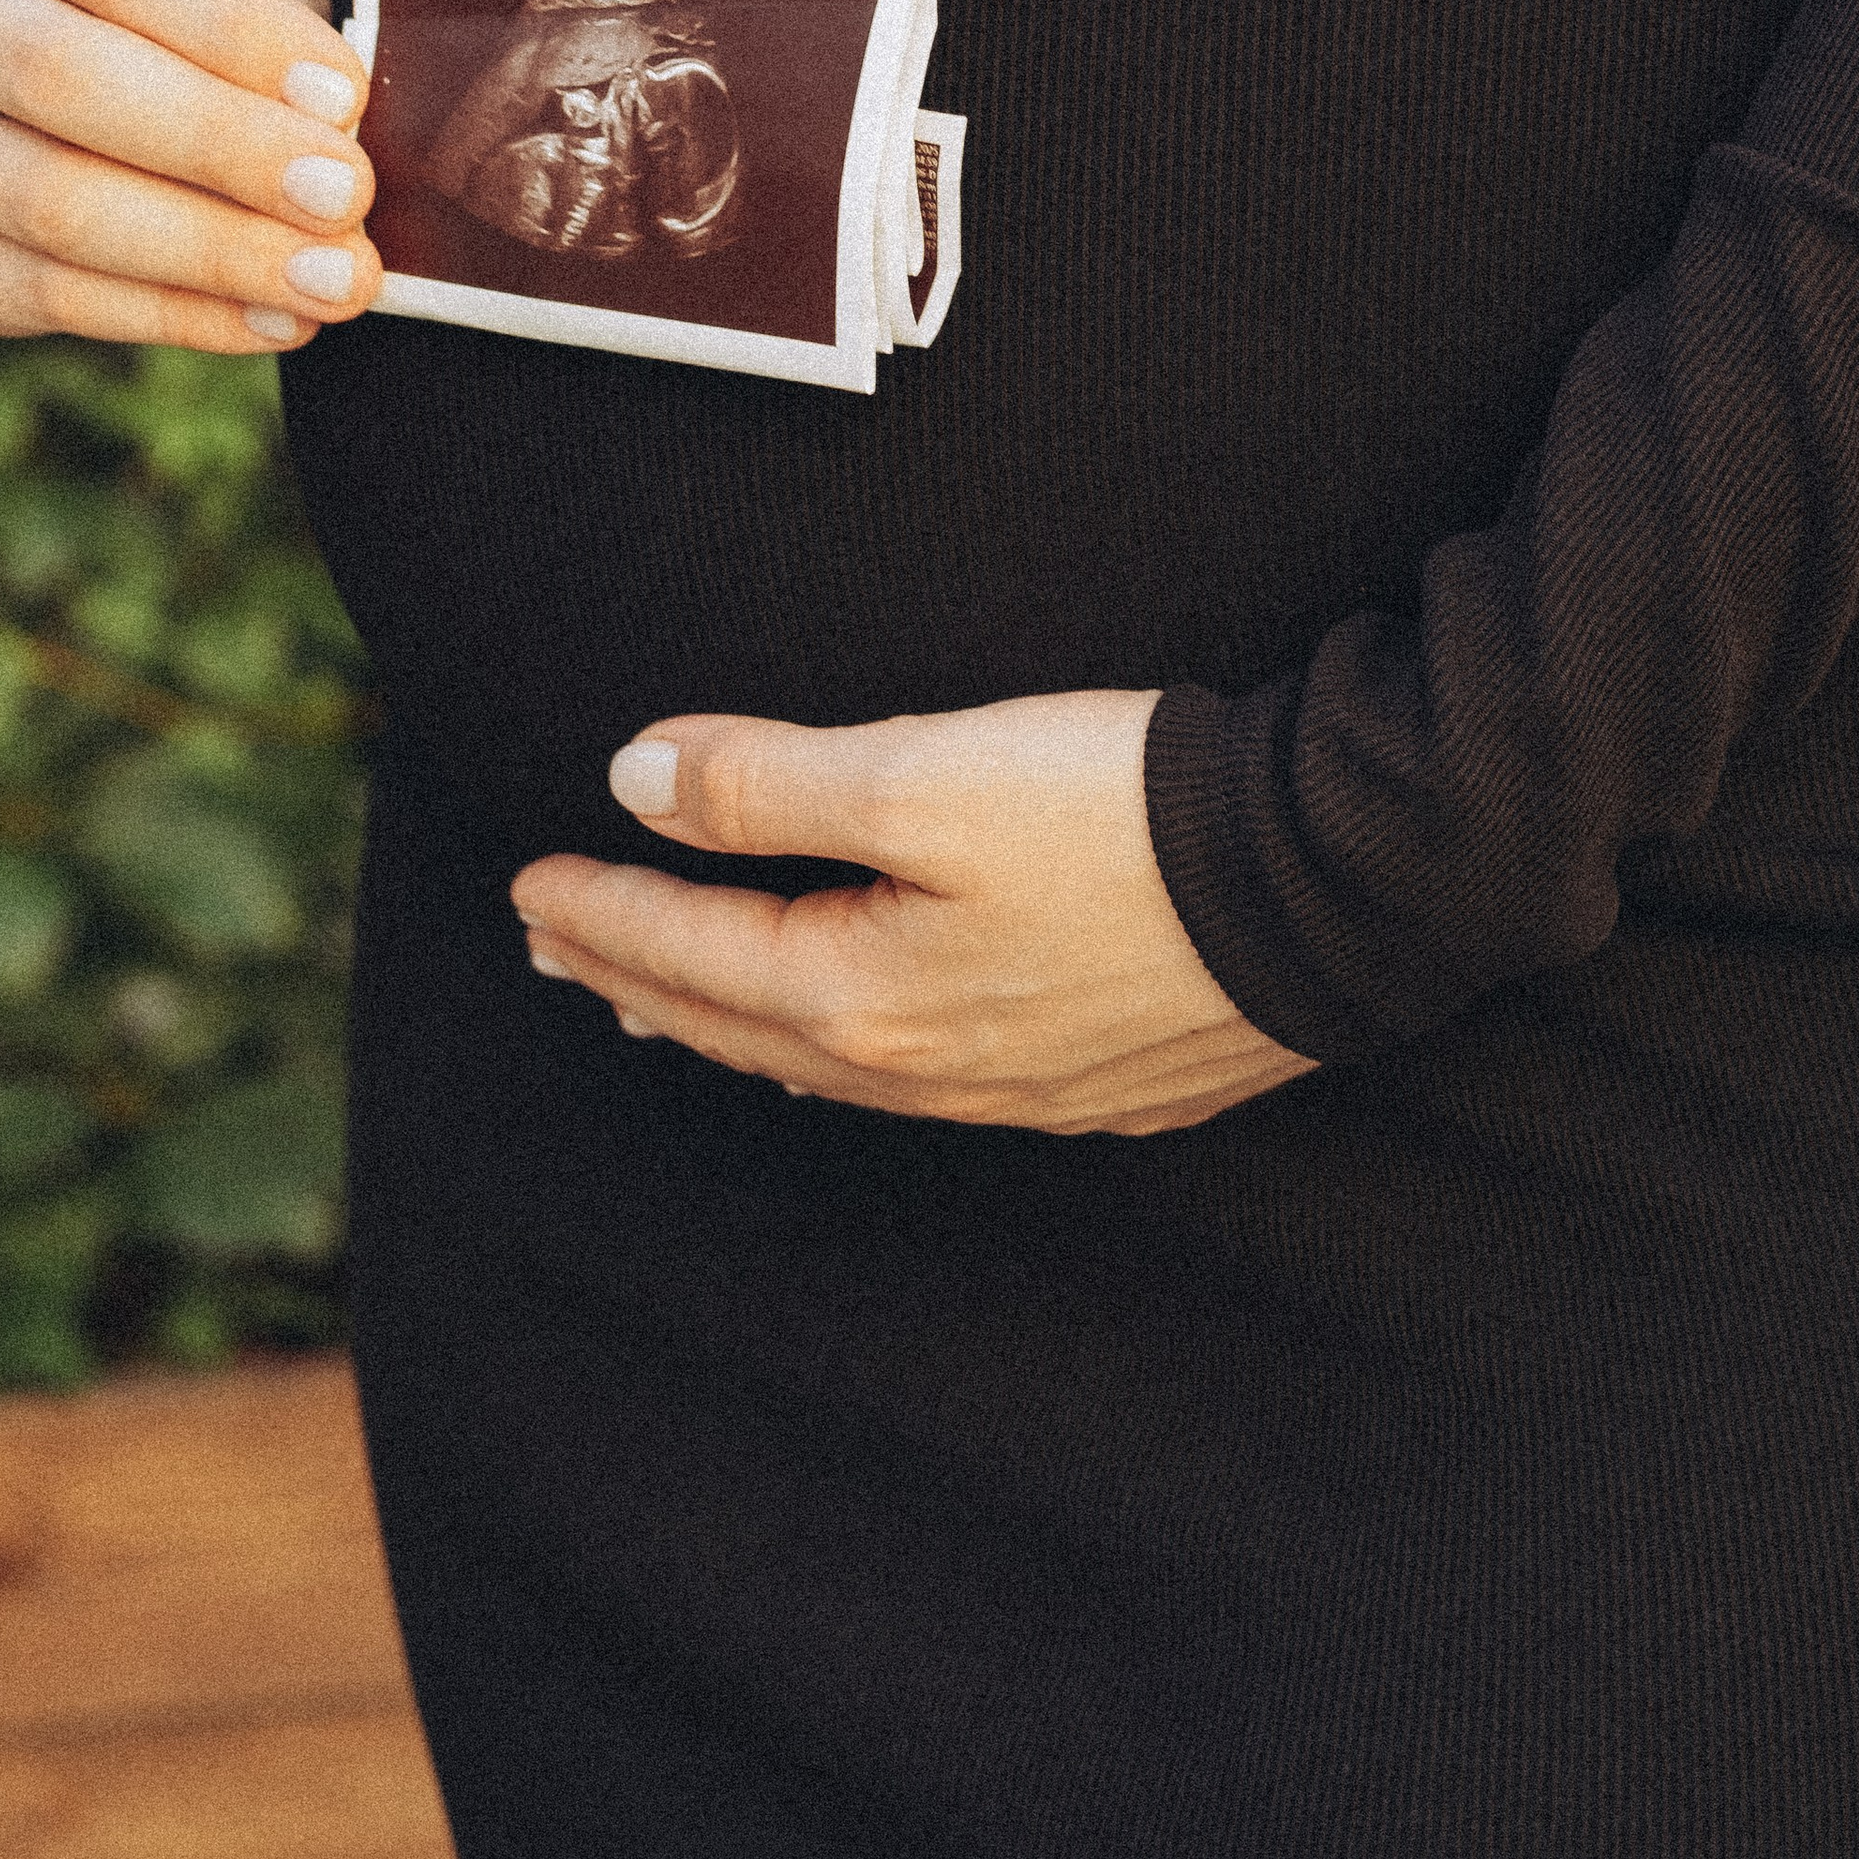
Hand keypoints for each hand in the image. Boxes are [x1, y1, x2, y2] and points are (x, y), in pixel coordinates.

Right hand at [0, 0, 379, 354]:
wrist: (92, 37)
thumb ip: (260, 17)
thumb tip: (336, 127)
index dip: (228, 29)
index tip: (343, 94)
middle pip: (58, 76)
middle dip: (220, 145)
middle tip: (345, 196)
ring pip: (45, 200)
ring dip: (207, 250)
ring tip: (333, 278)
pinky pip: (40, 294)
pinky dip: (172, 314)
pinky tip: (273, 318)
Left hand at [510, 690, 1319, 1135]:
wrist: (1328, 882)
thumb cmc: (1126, 819)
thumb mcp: (925, 773)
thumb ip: (769, 784)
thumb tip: (635, 782)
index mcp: (866, 996)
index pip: (692, 954)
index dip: (603, 909)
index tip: (529, 880)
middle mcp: (927, 1066)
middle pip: (740, 1025)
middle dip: (637, 977)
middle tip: (557, 944)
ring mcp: (1013, 1085)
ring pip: (823, 1063)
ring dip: (727, 1022)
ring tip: (661, 999)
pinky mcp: (1092, 1074)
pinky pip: (913, 1078)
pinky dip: (836, 1049)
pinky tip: (844, 1035)